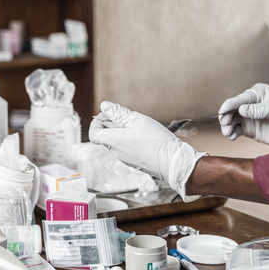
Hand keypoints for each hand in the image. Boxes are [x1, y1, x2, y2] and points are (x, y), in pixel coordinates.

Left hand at [89, 101, 206, 200]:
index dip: (97, 122)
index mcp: (113, 141)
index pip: (94, 133)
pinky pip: (127, 148)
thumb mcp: (137, 120)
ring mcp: (126, 159)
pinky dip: (131, 139)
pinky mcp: (135, 162)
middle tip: (128, 117)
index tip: (108, 114)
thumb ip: (119, 113)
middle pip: (106, 136)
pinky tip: (145, 135)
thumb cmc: (156, 141)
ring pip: (117, 142)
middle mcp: (117, 152)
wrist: (174, 162)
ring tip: (139, 125)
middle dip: (113, 124)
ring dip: (123, 131)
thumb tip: (105, 107)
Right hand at [218, 83, 268, 148]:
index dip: (230, 104)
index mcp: (258, 94)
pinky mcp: (250, 129)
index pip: (240, 98)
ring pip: (232, 119)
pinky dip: (232, 133)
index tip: (223, 111)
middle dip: (226, 116)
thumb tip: (241, 109)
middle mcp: (251, 104)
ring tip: (229, 133)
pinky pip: (236, 130)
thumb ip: (260, 110)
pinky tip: (232, 136)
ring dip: (227, 126)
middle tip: (226, 125)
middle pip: (232, 109)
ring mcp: (249, 117)